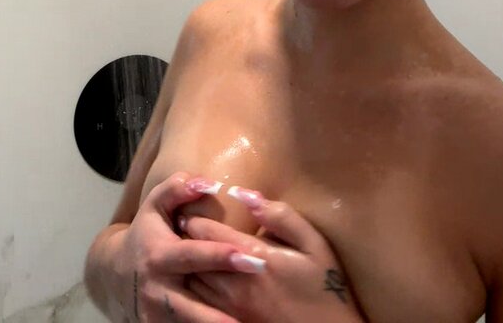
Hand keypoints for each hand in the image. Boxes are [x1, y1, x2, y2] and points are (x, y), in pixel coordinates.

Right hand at [111, 171, 245, 322]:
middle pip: (191, 306)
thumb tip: (208, 183)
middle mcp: (157, 290)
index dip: (220, 256)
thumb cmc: (146, 233)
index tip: (249, 257)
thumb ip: (177, 188)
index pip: (193, 256)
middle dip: (221, 314)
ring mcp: (157, 315)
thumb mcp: (155, 205)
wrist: (114, 274)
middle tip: (253, 310)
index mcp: (159, 255)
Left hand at [179, 187, 364, 322]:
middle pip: (193, 256)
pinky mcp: (229, 322)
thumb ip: (279, 216)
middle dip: (185, 239)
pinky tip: (198, 277)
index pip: (209, 232)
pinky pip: (199, 303)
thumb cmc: (322, 285)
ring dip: (187, 263)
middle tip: (180, 227)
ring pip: (192, 280)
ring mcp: (230, 307)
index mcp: (254, 256)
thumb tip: (245, 193)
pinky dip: (194, 287)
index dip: (194, 219)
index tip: (188, 209)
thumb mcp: (312, 243)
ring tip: (185, 249)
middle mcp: (235, 282)